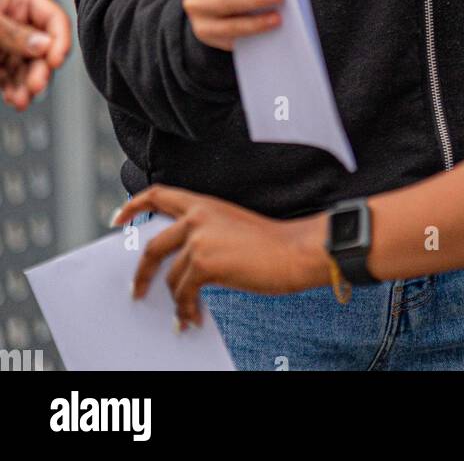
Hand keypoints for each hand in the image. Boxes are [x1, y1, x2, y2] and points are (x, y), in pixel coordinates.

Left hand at [0, 0, 71, 108]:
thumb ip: (14, 32)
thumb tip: (44, 46)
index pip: (53, 18)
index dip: (59, 41)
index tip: (55, 61)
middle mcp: (15, 16)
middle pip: (40, 46)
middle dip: (39, 69)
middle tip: (37, 85)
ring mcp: (4, 36)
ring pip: (24, 64)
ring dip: (25, 84)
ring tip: (21, 100)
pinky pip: (8, 71)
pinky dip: (11, 86)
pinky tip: (13, 97)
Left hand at [112, 185, 329, 327]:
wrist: (296, 250)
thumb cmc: (272, 243)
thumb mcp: (232, 227)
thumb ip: (206, 234)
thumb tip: (183, 265)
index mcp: (205, 203)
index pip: (159, 194)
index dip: (134, 206)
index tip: (117, 219)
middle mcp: (198, 216)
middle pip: (153, 246)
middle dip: (142, 274)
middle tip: (137, 291)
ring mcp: (199, 239)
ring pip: (170, 277)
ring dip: (175, 302)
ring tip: (185, 316)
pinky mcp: (205, 262)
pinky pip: (183, 294)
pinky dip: (186, 310)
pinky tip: (194, 319)